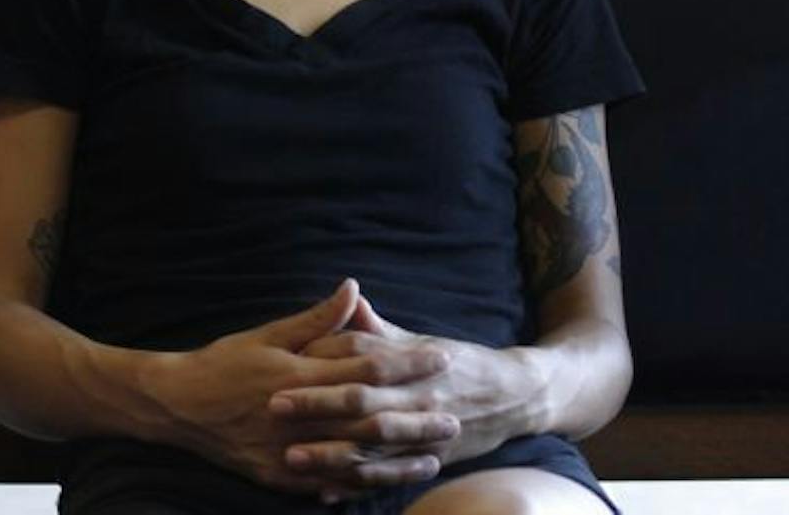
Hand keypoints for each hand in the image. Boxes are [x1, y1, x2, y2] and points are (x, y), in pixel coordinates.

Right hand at [143, 280, 454, 497]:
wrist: (179, 407)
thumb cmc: (224, 363)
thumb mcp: (268, 334)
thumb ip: (316, 319)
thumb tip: (353, 288)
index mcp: (300, 376)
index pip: (367, 368)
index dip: (408, 363)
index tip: (442, 357)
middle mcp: (300, 417)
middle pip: (371, 421)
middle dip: (416, 419)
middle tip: (455, 416)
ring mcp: (291, 452)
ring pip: (357, 461)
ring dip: (398, 460)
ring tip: (433, 456)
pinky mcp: (281, 477)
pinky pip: (330, 485)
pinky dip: (361, 485)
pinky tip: (387, 483)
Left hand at [276, 297, 542, 486]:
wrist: (514, 395)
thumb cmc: (456, 361)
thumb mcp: (419, 339)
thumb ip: (378, 326)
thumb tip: (347, 296)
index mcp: (409, 359)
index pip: (360, 353)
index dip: (322, 355)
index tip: (284, 360)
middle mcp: (415, 395)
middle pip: (361, 399)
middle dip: (317, 404)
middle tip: (274, 406)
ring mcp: (422, 431)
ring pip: (371, 444)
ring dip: (330, 452)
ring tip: (291, 456)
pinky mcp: (428, 460)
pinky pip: (389, 477)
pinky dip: (357, 485)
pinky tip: (325, 491)